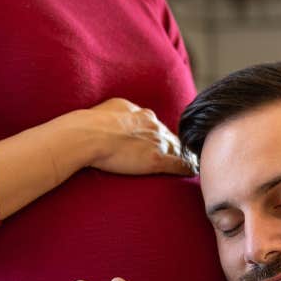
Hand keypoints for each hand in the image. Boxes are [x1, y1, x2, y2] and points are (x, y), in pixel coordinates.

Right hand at [68, 99, 193, 176]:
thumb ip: (117, 113)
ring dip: (182, 155)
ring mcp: (156, 142)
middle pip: (169, 136)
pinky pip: (179, 164)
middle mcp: (151, 124)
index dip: (156, 135)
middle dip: (172, 145)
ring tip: (188, 163)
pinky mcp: (156, 159)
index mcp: (139, 113)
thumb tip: (114, 118)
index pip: (154, 125)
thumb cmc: (89, 125)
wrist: (88, 135)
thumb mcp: (105, 110)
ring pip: (177, 149)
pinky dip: (187, 167)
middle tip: (176, 155)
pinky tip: (192, 171)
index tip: (156, 142)